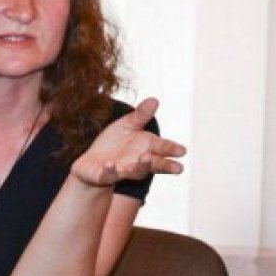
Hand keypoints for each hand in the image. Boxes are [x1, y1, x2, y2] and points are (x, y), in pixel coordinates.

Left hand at [71, 98, 185, 186]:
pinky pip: (109, 174)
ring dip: (140, 166)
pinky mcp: (105, 175)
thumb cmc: (114, 143)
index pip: (162, 148)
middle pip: (154, 164)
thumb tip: (154, 100)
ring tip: (144, 158)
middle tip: (179, 168)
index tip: (183, 150)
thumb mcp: (127, 125)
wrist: (93, 161)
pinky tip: (111, 164)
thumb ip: (140, 115)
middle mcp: (137, 162)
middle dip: (165, 166)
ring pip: (134, 171)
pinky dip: (110, 171)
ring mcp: (122, 170)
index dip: (172, 149)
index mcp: (146, 148)